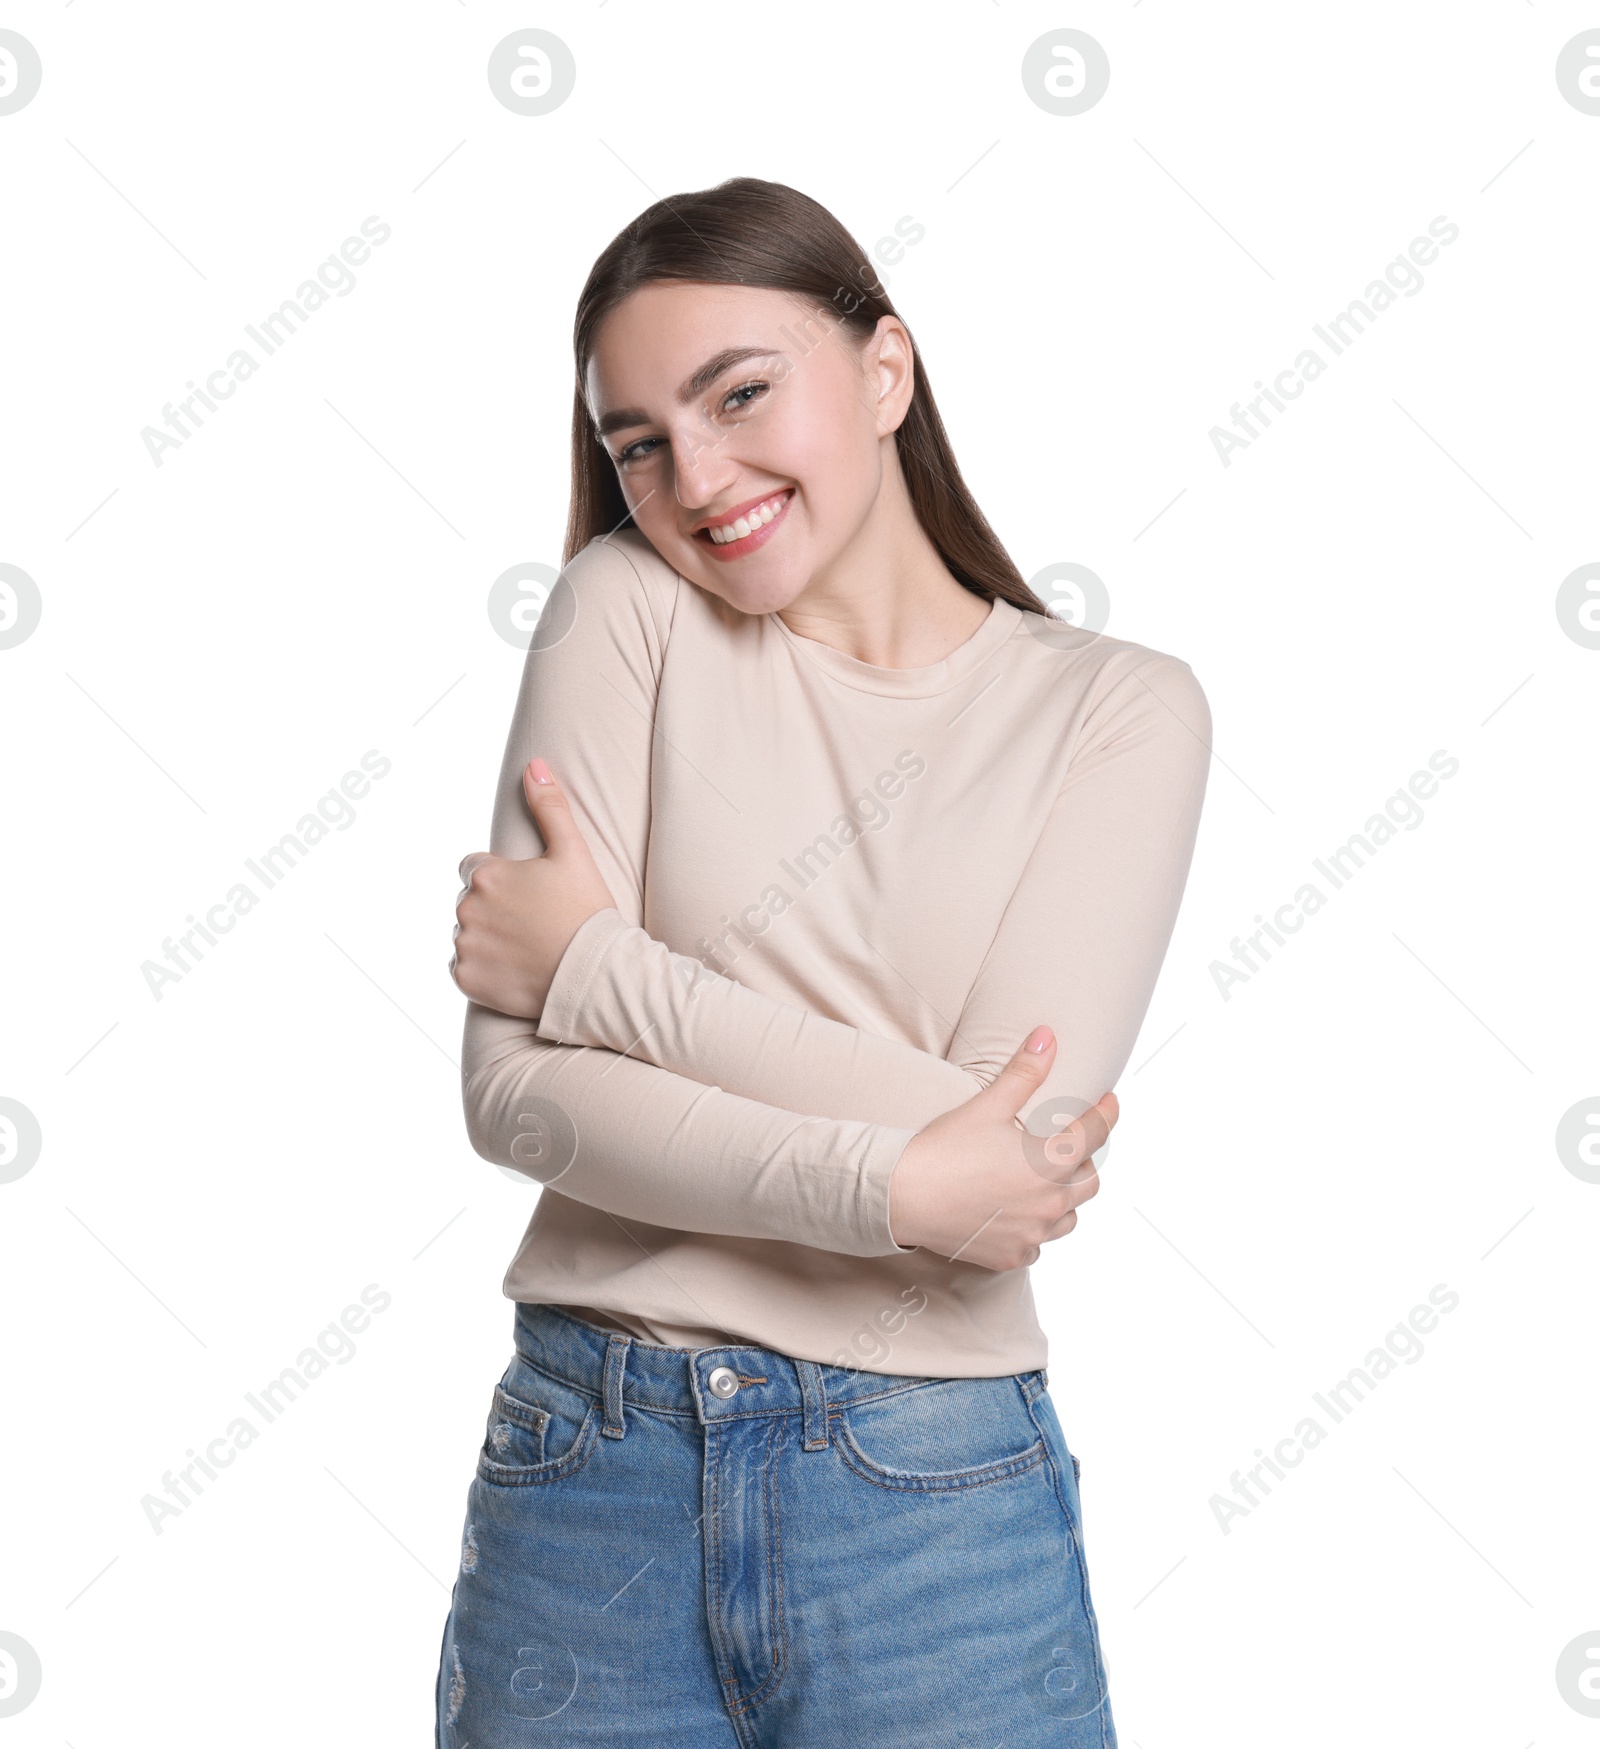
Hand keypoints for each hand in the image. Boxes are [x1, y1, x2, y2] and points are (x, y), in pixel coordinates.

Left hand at [450, 757, 616, 1018]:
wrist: (596, 975)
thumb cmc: (587, 912)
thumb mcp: (573, 853)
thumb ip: (549, 807)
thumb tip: (533, 765)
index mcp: (487, 875)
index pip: (475, 868)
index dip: (503, 879)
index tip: (530, 894)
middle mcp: (467, 908)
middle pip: (471, 902)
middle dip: (494, 909)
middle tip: (534, 923)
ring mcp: (465, 947)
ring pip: (468, 935)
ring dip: (488, 938)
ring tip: (527, 948)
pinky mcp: (467, 980)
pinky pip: (465, 969)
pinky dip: (484, 970)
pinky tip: (515, 969)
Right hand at [887, 1024, 1116, 1271]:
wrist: (901, 1196)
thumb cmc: (944, 1148)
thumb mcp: (988, 1105)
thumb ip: (1025, 1072)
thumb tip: (1048, 1036)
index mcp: (1049, 1162)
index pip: (1096, 1134)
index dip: (1107, 1113)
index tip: (1110, 1101)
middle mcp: (1049, 1203)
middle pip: (1090, 1181)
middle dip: (1085, 1159)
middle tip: (1070, 1144)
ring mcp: (1032, 1234)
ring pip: (1070, 1217)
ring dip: (1066, 1197)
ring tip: (1047, 1182)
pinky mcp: (1011, 1255)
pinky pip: (1039, 1244)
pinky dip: (1036, 1228)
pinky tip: (1020, 1215)